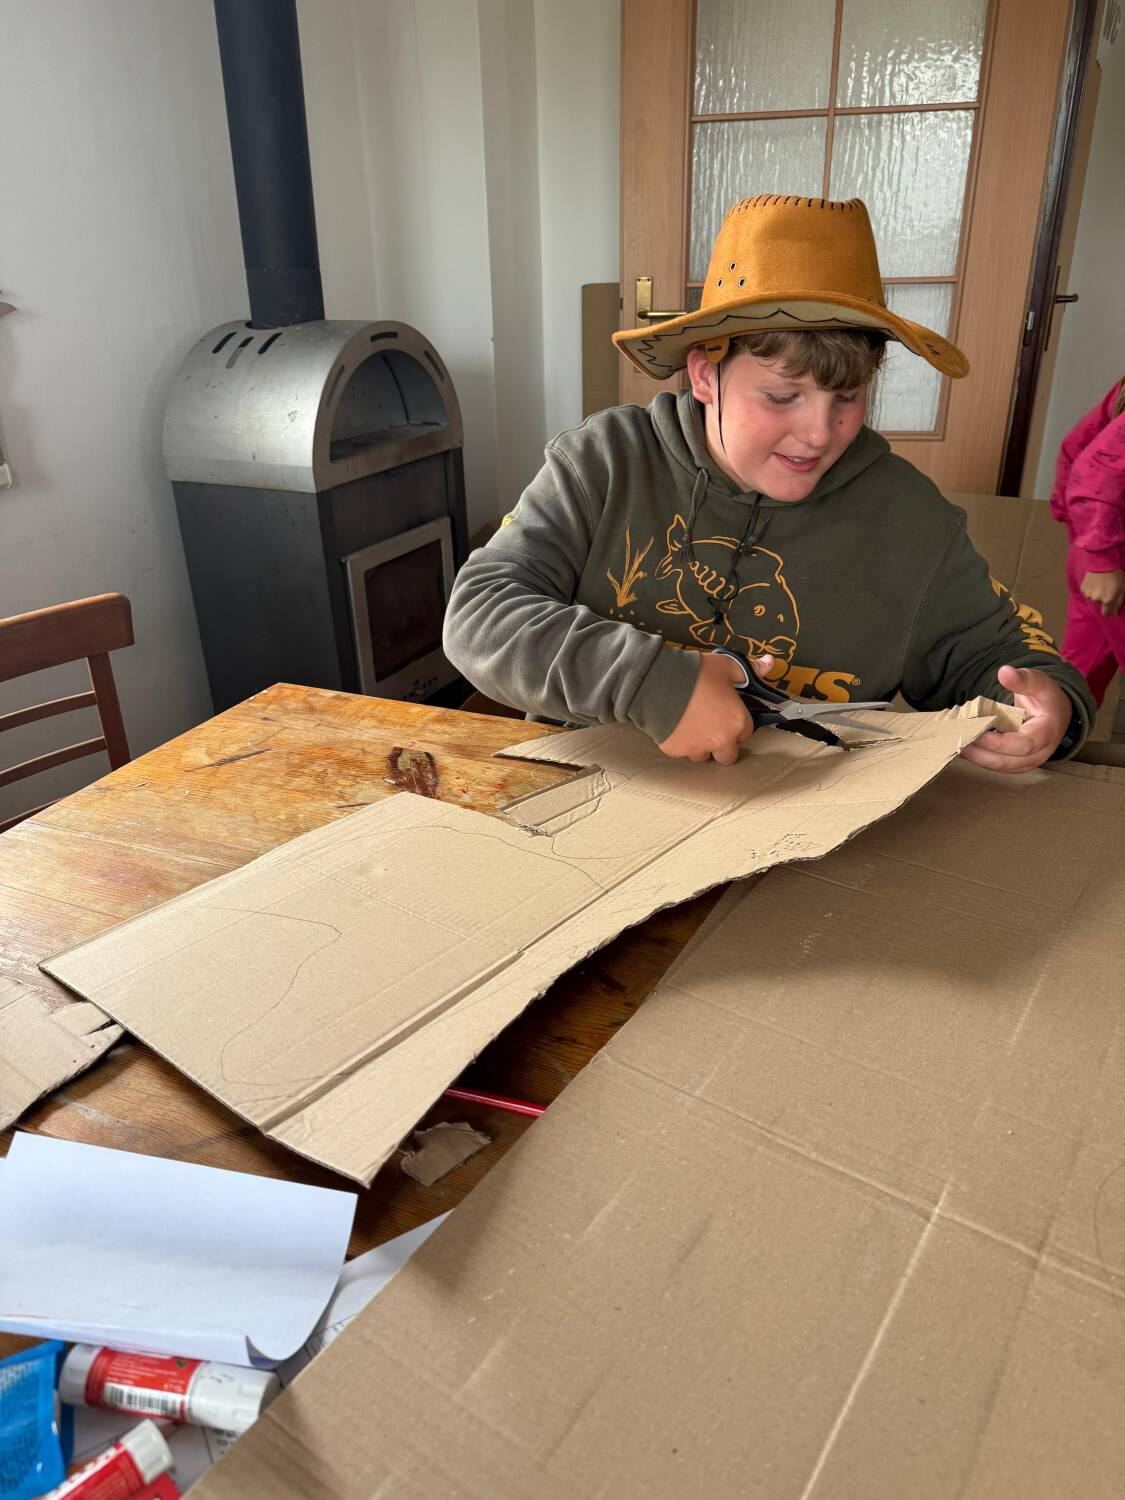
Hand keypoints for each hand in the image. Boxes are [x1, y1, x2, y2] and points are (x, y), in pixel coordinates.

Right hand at [658, 653, 774, 764]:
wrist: (658, 682)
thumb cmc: (695, 673)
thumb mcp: (726, 665)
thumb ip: (749, 669)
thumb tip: (769, 663)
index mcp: (737, 722)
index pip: (746, 734)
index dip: (737, 725)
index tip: (728, 716)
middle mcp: (720, 740)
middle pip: (727, 756)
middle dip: (722, 745)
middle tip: (711, 726)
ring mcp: (696, 748)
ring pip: (703, 755)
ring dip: (701, 745)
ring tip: (691, 725)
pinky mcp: (675, 750)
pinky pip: (681, 751)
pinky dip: (679, 741)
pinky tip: (674, 724)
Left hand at [959, 665, 1072, 774]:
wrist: (1057, 715)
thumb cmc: (1046, 699)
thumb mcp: (1040, 683)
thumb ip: (1023, 679)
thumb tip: (1005, 672)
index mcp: (1047, 733)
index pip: (1024, 745)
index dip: (1000, 742)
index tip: (978, 732)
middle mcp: (1039, 753)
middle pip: (1007, 761)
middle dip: (981, 752)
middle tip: (959, 737)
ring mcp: (1028, 761)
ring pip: (999, 766)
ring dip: (976, 756)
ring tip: (957, 741)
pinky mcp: (1016, 764)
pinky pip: (997, 764)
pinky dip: (979, 756)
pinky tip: (965, 744)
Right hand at [1080, 569, 1124, 615]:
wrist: (1102, 562)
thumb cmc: (1115, 575)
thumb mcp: (1122, 589)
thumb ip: (1118, 603)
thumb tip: (1115, 612)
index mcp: (1107, 600)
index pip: (1106, 614)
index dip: (1110, 611)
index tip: (1112, 606)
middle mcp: (1096, 599)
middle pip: (1100, 605)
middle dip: (1104, 600)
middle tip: (1108, 590)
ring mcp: (1088, 594)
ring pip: (1093, 599)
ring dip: (1097, 595)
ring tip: (1101, 585)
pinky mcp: (1083, 588)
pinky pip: (1088, 593)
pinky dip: (1091, 590)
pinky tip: (1096, 582)